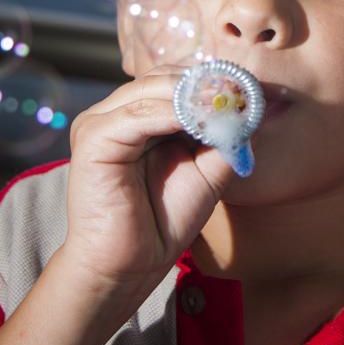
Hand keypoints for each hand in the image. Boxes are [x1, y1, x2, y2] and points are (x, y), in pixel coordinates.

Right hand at [57, 71, 232, 315]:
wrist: (129, 266)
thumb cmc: (164, 220)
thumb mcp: (207, 171)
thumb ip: (224, 137)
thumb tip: (250, 108)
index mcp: (140, 115)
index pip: (176, 81)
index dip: (212, 82)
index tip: (250, 89)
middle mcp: (117, 111)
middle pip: (164, 78)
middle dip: (205, 85)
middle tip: (241, 94)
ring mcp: (101, 121)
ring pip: (153, 88)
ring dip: (193, 95)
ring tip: (224, 106)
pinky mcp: (93, 137)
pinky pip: (138, 114)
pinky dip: (172, 113)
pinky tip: (198, 122)